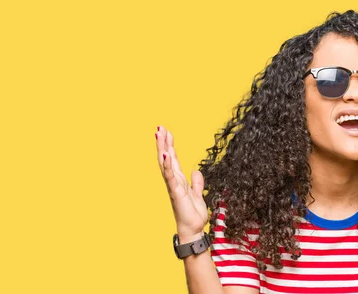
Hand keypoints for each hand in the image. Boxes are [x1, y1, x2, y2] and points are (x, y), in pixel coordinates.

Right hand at [155, 125, 207, 242]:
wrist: (193, 229)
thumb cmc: (193, 214)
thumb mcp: (198, 194)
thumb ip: (197, 183)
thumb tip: (196, 171)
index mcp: (179, 180)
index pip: (172, 159)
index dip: (169, 145)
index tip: (166, 131)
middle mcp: (174, 180)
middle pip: (166, 157)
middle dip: (163, 142)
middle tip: (159, 127)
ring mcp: (173, 185)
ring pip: (165, 163)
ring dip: (162, 148)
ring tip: (159, 134)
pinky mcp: (176, 192)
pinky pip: (170, 176)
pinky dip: (167, 165)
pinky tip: (165, 153)